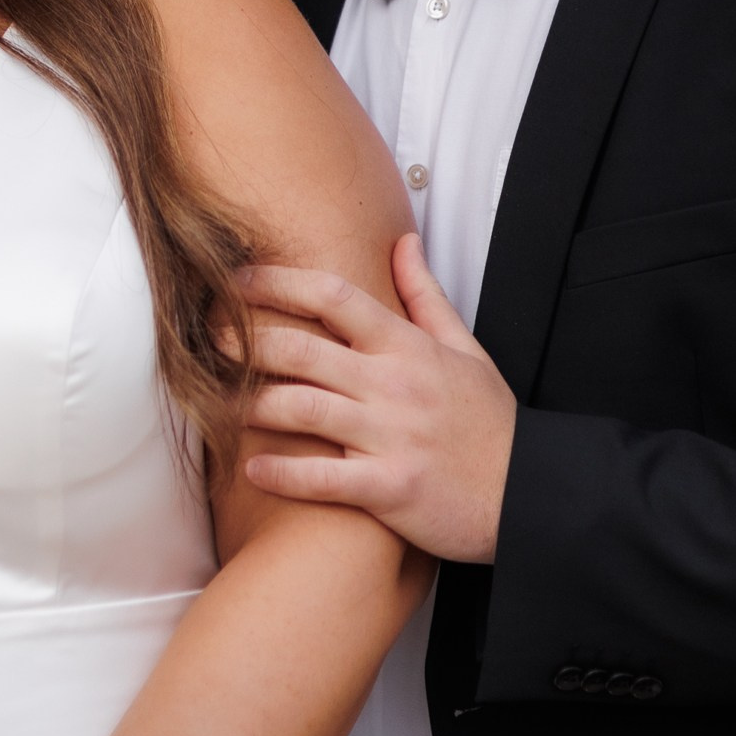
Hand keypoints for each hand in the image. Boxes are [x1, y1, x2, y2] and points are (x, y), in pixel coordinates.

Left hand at [241, 233, 516, 563]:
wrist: (529, 493)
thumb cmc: (490, 424)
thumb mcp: (465, 349)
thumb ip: (424, 296)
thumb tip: (402, 242)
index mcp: (407, 347)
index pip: (333, 297)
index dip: (277, 284)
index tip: (236, 280)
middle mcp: (394, 385)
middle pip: (302, 350)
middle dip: (245, 340)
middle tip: (207, 338)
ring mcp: (391, 437)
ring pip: (303, 409)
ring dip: (251, 406)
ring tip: (218, 404)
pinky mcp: (390, 488)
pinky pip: (324, 478)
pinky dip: (283, 474)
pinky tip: (252, 470)